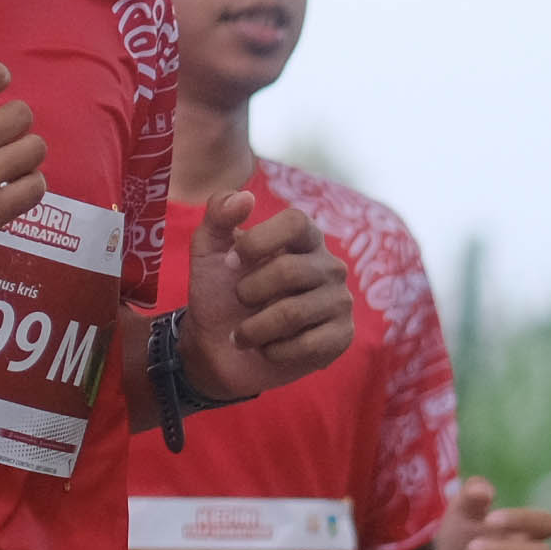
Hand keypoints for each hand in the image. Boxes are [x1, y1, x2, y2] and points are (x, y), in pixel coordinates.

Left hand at [179, 187, 352, 399]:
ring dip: (254, 328)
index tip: (231, 263)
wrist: (217, 350)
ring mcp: (339, 300)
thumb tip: (245, 197)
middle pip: (289, 271)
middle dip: (248, 292)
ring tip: (245, 333)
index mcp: (303, 238)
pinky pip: (308, 345)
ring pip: (293, 313)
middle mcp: (328, 265)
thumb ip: (218, 214)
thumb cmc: (219, 294)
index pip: (295, 222)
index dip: (258, 241)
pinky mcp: (341, 336)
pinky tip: (269, 349)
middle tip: (239, 302)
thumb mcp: (208, 250)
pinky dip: (274, 351)